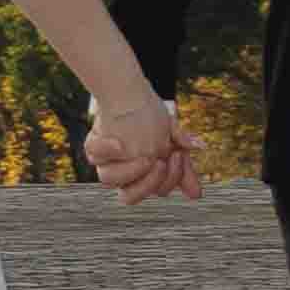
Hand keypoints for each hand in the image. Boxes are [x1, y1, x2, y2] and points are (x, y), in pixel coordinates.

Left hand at [82, 78, 183, 195]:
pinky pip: (93, 154)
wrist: (134, 93)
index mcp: (143, 177)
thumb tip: (197, 194)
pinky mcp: (94, 146)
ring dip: (129, 171)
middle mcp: (123, 174)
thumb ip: (184, 167)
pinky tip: (118, 142)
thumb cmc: (153, 118)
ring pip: (108, 180)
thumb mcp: (173, 141)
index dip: (168, 179)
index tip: (177, 155)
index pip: (155, 191)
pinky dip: (106, 150)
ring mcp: (107, 161)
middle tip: (160, 161)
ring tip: (145, 156)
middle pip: (129, 196)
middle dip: (149, 182)